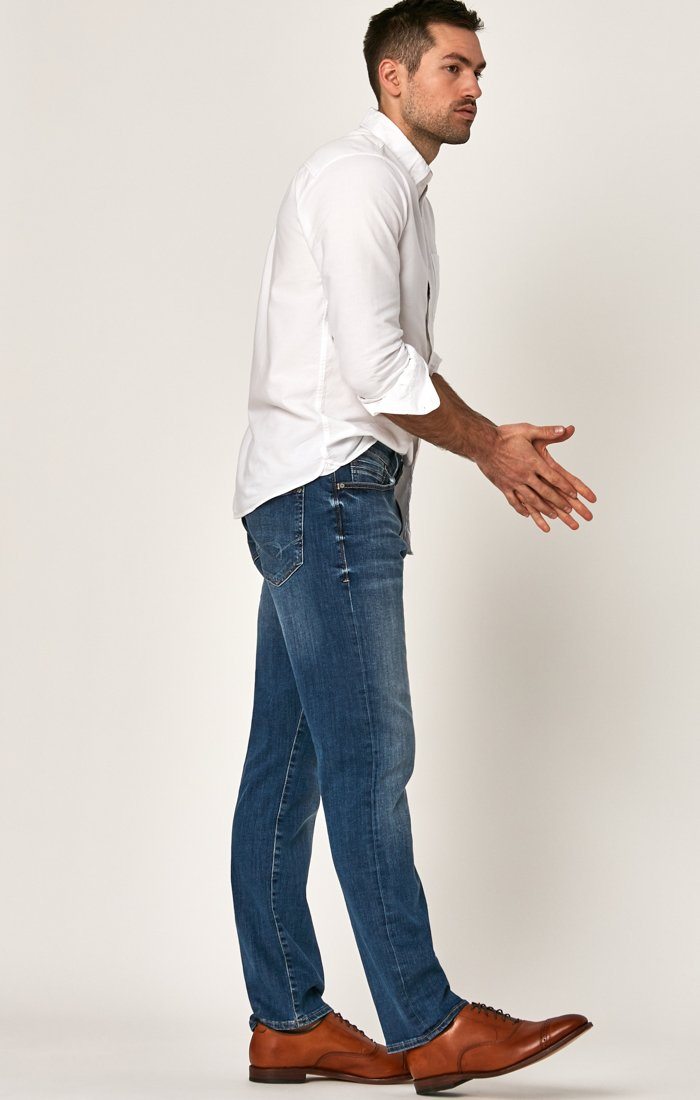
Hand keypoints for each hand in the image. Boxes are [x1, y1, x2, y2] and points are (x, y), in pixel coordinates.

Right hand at [476, 422, 596, 532]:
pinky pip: (514, 501)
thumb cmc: (505, 436)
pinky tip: (527, 514)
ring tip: (553, 516)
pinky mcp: (503, 486)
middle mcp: (525, 475)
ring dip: (543, 509)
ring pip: (531, 500)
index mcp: (533, 462)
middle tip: (569, 510)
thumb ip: (548, 431)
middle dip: (558, 502)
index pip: (553, 477)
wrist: (482, 444)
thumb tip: (565, 429)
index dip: (565, 487)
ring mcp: (514, 483)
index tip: (574, 494)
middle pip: (545, 492)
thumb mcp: (528, 430)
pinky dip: (521, 509)